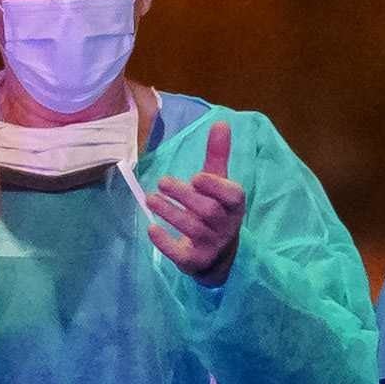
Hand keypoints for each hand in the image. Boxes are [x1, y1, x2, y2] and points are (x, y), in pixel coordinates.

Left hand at [141, 122, 246, 282]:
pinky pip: (181, 254)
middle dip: (183, 195)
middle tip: (161, 182)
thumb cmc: (217, 211)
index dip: (215, 187)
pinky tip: (151, 228)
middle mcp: (226, 226)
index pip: (232, 196)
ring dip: (169, 212)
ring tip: (150, 198)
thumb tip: (221, 122)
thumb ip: (218, 156)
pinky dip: (165, 242)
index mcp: (234, 205)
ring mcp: (211, 246)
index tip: (196, 177)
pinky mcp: (195, 261)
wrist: (219, 255)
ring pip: (192, 228)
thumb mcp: (220, 184)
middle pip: (207, 210)